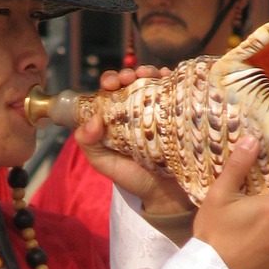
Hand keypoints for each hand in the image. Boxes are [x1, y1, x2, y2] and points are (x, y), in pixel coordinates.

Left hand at [76, 65, 193, 214]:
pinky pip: (175, 92)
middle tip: (127, 78)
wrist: (166, 196)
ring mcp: (159, 111)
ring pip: (152, 83)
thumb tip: (92, 120)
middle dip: (127, 73)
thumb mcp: (105, 164)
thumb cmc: (134, 180)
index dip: (109, 81)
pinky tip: (167, 76)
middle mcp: (137, 111)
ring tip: (148, 74)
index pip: (110, 92)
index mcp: (117, 119)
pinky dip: (171, 80)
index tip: (110, 83)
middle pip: (131, 83)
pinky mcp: (178, 114)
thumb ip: (89, 145)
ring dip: (148, 71)